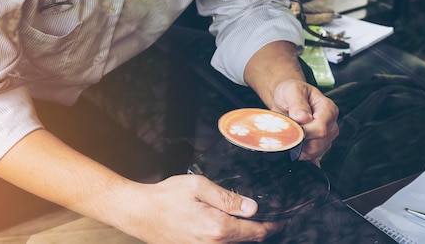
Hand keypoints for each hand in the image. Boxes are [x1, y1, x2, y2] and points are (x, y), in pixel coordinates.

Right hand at [120, 174, 285, 243]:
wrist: (140, 213)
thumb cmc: (166, 197)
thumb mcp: (198, 186)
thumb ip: (227, 197)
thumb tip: (253, 207)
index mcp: (218, 227)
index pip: (256, 231)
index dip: (273, 224)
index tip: (285, 217)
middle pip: (248, 240)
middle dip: (263, 229)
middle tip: (273, 216)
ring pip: (235, 243)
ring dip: (247, 234)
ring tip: (253, 219)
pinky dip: (231, 236)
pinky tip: (230, 225)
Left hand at [269, 79, 338, 161]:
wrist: (286, 98)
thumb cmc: (291, 92)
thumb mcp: (292, 91)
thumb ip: (298, 103)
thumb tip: (303, 118)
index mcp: (328, 108)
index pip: (321, 128)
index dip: (305, 132)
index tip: (292, 129)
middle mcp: (330, 123)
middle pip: (320, 142)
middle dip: (300, 140)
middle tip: (286, 132)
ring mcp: (326, 136)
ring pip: (315, 152)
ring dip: (299, 148)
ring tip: (288, 137)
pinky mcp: (319, 145)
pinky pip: (312, 157)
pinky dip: (300, 154)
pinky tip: (292, 148)